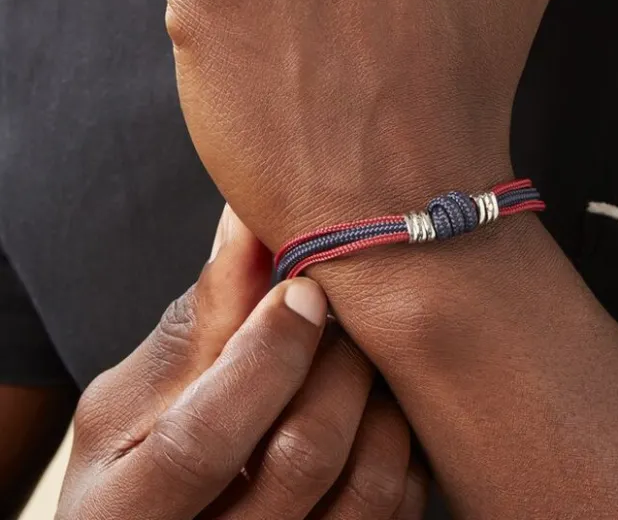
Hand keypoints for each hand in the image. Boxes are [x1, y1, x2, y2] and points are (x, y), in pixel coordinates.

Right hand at [58, 208, 426, 519]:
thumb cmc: (135, 461)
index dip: (266, 354)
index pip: (205, 440)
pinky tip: (376, 404)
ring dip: (379, 394)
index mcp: (125, 511)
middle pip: (305, 454)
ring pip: (370, 483)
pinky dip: (403, 440)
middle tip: (341, 308)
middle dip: (337, 359)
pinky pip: (401, 504)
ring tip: (356, 352)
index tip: (304, 289)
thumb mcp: (134, 400)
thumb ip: (198, 318)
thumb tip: (248, 217)